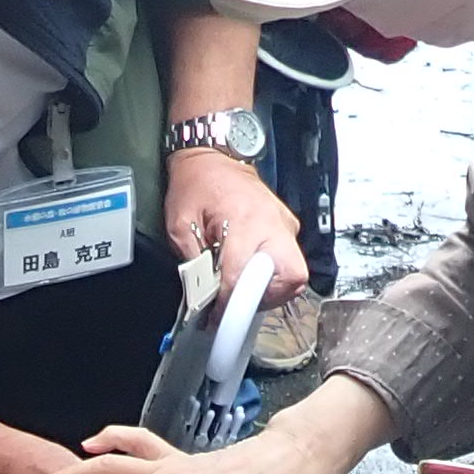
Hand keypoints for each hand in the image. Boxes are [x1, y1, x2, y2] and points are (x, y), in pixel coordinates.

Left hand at [163, 149, 306, 304]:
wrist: (213, 156)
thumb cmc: (196, 184)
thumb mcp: (179, 224)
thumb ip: (192, 262)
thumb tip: (201, 296)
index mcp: (245, 219)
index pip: (244, 275)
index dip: (231, 304)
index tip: (218, 318)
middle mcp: (272, 222)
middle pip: (290, 277)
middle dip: (265, 297)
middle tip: (238, 301)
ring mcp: (285, 223)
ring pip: (294, 273)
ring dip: (269, 289)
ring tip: (241, 286)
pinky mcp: (288, 226)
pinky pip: (288, 261)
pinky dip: (271, 275)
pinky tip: (249, 272)